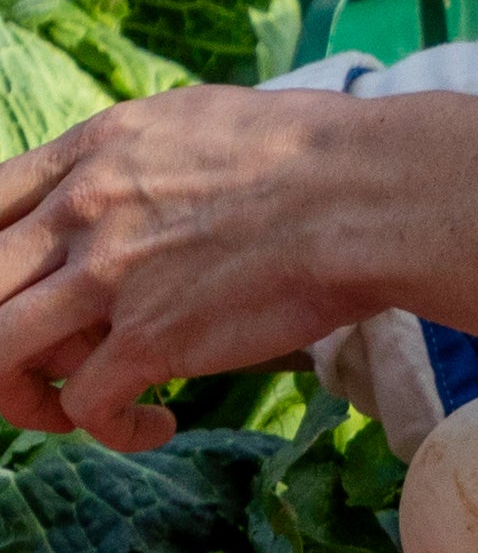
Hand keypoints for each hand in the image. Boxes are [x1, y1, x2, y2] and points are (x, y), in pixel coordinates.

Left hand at [0, 85, 477, 449]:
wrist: (368, 194)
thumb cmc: (316, 153)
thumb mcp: (196, 123)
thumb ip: (135, 158)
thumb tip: (128, 185)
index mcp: (91, 151)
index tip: (14, 288)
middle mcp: (80, 210)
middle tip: (32, 358)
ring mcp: (106, 277)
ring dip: (20, 394)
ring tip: (63, 408)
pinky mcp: (148, 341)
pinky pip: (85, 407)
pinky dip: (109, 429)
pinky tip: (153, 424)